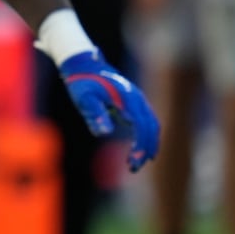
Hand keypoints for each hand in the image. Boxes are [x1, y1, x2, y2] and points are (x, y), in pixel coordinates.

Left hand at [58, 51, 160, 171]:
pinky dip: (147, 136)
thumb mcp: (84, 99)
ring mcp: (138, 100)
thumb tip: (106, 132)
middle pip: (151, 127)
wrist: (85, 66)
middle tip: (133, 167)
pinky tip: (139, 150)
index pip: (141, 124)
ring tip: (135, 163)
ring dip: (148, 144)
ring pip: (152, 125)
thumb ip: (95, 114)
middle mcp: (137, 98)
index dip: (140, 144)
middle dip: (146, 148)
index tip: (133, 161)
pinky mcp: (135, 103)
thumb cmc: (83, 84)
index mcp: (127, 98)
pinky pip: (147, 122)